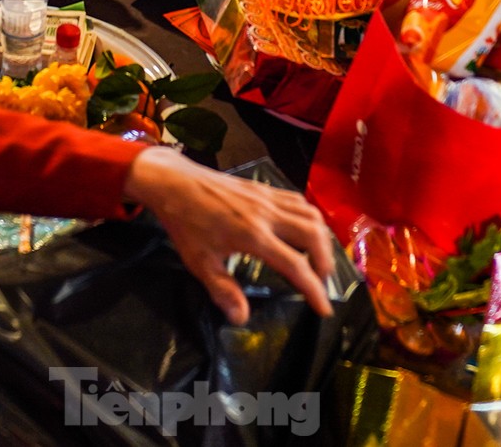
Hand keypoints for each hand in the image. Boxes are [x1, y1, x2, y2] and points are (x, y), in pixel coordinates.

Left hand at [125, 146, 335, 324]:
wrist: (175, 183)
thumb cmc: (186, 224)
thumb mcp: (200, 262)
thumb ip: (223, 290)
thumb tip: (241, 318)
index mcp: (252, 236)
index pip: (295, 266)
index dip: (314, 289)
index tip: (324, 309)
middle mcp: (267, 214)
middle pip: (313, 235)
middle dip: (325, 261)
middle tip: (320, 281)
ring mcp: (267, 198)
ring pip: (310, 214)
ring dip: (321, 238)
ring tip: (317, 258)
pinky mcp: (264, 188)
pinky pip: (297, 200)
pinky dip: (309, 217)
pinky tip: (303, 230)